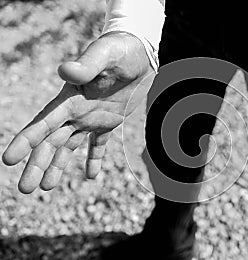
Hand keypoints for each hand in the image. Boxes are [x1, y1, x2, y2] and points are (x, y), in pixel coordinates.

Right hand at [2, 32, 153, 192]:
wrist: (140, 52)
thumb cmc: (120, 49)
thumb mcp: (104, 55)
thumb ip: (86, 66)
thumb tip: (64, 70)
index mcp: (71, 97)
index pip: (44, 122)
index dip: (26, 141)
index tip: (9, 159)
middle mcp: (76, 110)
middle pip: (51, 142)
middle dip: (37, 164)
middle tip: (25, 189)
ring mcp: (92, 117)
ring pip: (69, 146)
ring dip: (57, 166)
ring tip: (46, 187)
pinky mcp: (110, 121)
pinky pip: (98, 144)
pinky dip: (94, 159)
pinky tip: (91, 176)